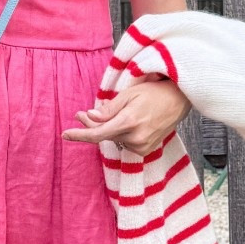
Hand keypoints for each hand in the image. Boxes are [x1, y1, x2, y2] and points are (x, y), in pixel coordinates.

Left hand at [63, 74, 191, 157]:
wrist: (179, 101)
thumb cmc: (154, 92)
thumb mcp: (129, 94)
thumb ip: (109, 109)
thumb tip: (90, 117)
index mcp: (129, 122)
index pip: (98, 133)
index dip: (79, 134)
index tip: (65, 134)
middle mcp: (135, 138)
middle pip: (104, 136)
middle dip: (92, 125)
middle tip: (82, 114)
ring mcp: (142, 146)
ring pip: (114, 139)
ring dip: (109, 128)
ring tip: (118, 112)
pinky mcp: (146, 150)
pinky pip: (124, 143)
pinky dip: (121, 134)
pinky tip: (129, 122)